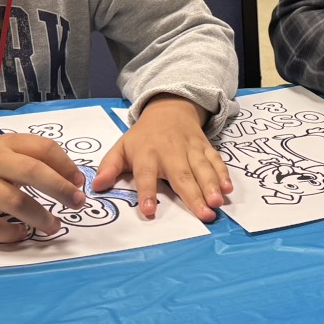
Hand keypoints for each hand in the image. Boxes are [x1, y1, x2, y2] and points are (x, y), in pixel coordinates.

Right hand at [0, 135, 84, 241]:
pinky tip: (21, 235)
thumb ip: (31, 160)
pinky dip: (11, 233)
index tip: (79, 182)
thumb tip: (71, 179)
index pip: (43, 149)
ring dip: (40, 217)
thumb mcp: (1, 152)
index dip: (66, 166)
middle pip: (33, 172)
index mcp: (5, 144)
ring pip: (15, 202)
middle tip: (77, 203)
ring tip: (54, 227)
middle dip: (60, 189)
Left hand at [93, 95, 231, 220]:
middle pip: (181, 175)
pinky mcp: (204, 147)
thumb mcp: (122, 147)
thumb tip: (95, 187)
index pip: (146, 175)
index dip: (146, 193)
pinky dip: (223, 173)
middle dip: (193, 195)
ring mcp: (190, 149)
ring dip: (211, 186)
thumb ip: (109, 167)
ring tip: (217, 204)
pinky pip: (215, 160)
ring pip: (202, 168)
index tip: (149, 211)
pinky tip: (228, 188)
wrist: (169, 109)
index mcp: (147, 154)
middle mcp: (170, 151)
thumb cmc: (143, 136)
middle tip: (204, 215)